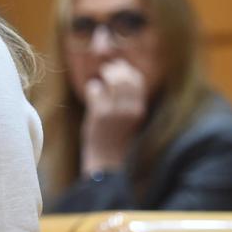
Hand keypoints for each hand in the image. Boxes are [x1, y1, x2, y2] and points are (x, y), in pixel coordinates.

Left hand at [81, 59, 146, 173]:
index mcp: (139, 109)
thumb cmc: (117, 139)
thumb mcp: (130, 119)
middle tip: (107, 70)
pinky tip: (92, 90)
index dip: (128, 71)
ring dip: (103, 76)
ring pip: (111, 81)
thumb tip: (120, 80)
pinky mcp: (98, 115)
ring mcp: (114, 111)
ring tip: (99, 79)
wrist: (107, 161)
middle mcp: (129, 109)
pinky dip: (92, 87)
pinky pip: (95, 90)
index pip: (138, 80)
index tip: (120, 70)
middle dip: (115, 70)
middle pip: (125, 78)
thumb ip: (128, 101)